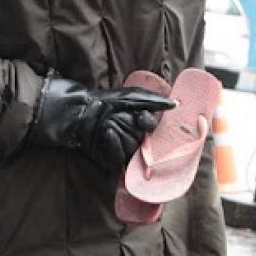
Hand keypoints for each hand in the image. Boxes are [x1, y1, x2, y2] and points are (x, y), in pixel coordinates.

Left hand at [28, 78, 175, 171]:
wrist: (80, 111)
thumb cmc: (105, 100)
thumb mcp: (131, 96)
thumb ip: (153, 100)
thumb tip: (175, 104)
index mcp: (140, 123)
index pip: (154, 129)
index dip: (148, 124)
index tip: (143, 119)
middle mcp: (134, 137)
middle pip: (145, 141)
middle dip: (132, 128)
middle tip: (122, 120)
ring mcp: (123, 149)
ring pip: (132, 149)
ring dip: (120, 134)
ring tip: (107, 124)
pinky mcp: (110, 159)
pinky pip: (119, 158)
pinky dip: (113, 145)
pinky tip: (105, 133)